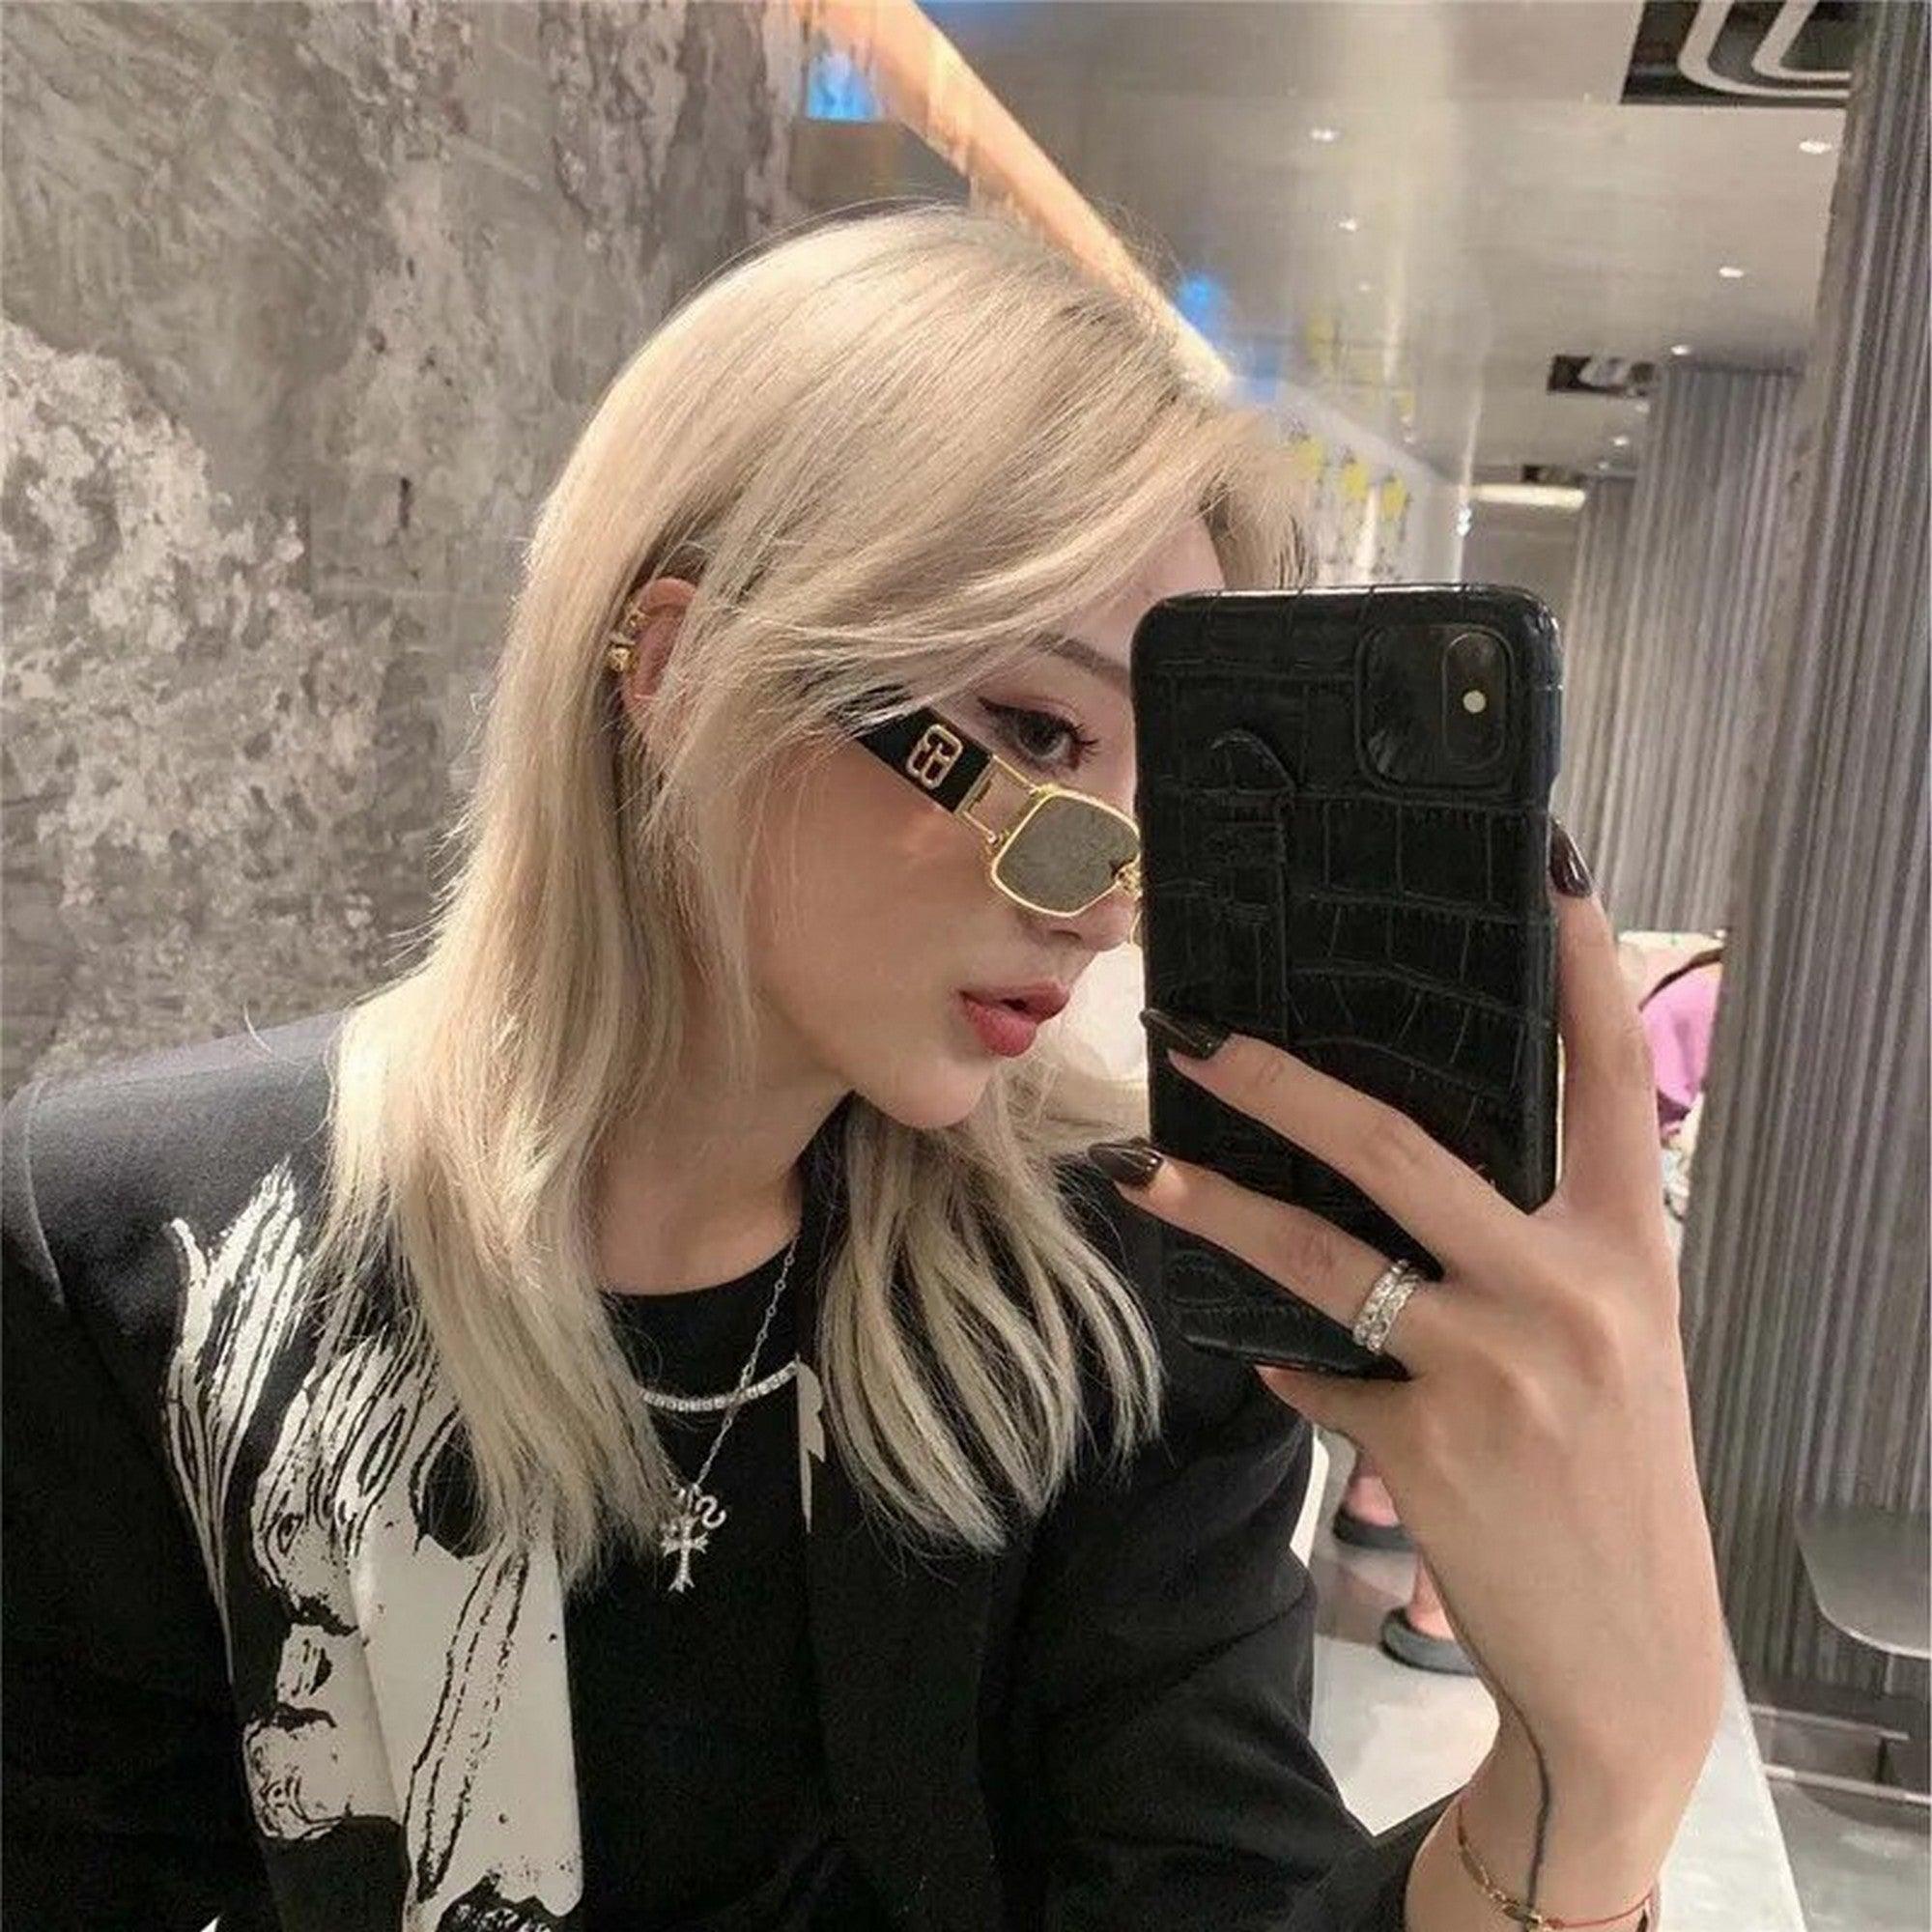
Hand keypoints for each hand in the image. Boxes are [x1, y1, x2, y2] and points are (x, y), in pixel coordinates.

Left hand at [1104, 856, 1727, 1840]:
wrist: (1631, 1664)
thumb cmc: (1616, 1480)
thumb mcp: (1611, 1346)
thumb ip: (1528, 1256)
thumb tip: (1399, 1194)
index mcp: (1628, 1250)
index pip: (1609, 1078)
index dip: (1580, 967)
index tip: (1542, 868)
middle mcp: (1571, 1293)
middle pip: (1408, 1147)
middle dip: (1288, 1082)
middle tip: (1196, 1030)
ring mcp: (1495, 1370)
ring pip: (1327, 1254)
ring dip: (1219, 1206)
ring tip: (1138, 1171)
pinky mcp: (1426, 1445)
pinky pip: (1320, 1370)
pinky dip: (1288, 1358)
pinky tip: (1270, 1356)